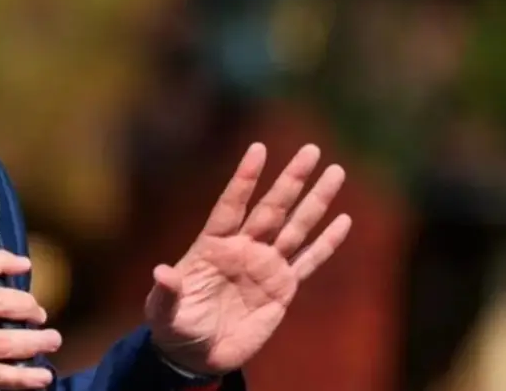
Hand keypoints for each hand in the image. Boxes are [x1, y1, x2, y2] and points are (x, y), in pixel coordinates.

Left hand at [145, 143, 351, 375]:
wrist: (197, 356)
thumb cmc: (175, 328)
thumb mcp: (164, 311)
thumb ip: (167, 291)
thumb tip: (161, 272)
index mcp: (212, 245)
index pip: (231, 205)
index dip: (244, 178)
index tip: (258, 149)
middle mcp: (242, 248)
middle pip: (271, 208)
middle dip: (291, 180)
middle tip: (311, 150)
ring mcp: (265, 266)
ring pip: (296, 227)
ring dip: (316, 202)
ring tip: (335, 172)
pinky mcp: (283, 289)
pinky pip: (309, 261)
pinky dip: (327, 243)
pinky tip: (344, 221)